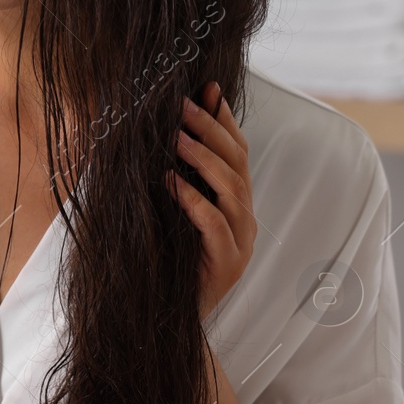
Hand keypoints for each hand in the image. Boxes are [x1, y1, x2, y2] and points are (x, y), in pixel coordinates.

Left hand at [167, 81, 255, 319]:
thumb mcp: (171, 210)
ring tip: (175, 137)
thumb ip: (176, 177)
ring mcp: (241, 241)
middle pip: (237, 163)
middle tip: (183, 104)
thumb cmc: (167, 259)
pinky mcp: (228, 263)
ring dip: (204, 159)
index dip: (224, 119)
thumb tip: (158, 134)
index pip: (238, 151)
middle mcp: (245, 217)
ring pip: (232, 189)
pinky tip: (171, 182)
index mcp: (236, 202)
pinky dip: (193, 200)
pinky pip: (214, 225)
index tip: (207, 88)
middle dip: (211, 130)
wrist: (168, 315)